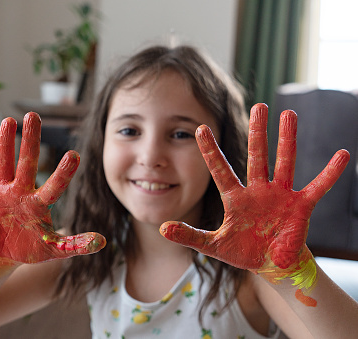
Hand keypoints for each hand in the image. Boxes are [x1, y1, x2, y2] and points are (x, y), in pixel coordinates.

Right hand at [0, 113, 105, 287]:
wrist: (3, 254)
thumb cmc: (31, 248)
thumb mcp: (53, 249)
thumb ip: (75, 245)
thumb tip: (103, 241)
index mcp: (40, 203)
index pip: (54, 185)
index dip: (63, 172)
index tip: (74, 154)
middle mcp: (22, 191)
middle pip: (27, 163)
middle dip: (30, 140)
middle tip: (34, 115)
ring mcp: (2, 191)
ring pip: (3, 163)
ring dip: (4, 142)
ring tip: (8, 120)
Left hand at [160, 103, 348, 304]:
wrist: (271, 264)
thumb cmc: (242, 250)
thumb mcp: (213, 245)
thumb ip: (190, 236)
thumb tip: (162, 228)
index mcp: (235, 198)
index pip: (220, 169)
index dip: (210, 150)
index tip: (201, 128)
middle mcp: (257, 190)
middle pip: (256, 156)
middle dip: (258, 132)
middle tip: (258, 105)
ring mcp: (280, 196)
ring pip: (284, 163)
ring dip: (287, 140)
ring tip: (288, 114)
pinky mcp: (301, 206)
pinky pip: (317, 187)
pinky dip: (329, 173)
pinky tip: (342, 155)